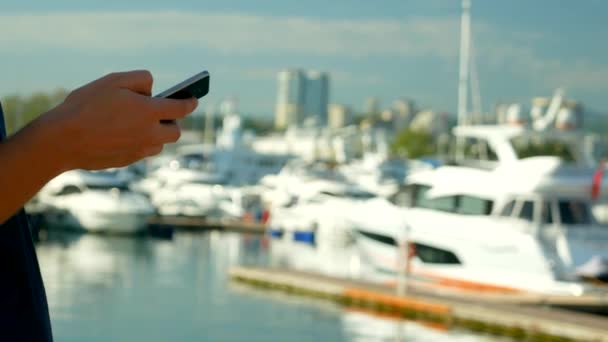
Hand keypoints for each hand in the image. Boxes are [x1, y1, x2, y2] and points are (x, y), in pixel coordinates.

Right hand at [38, 70, 197, 169]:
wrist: (62, 140)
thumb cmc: (86, 106)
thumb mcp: (114, 81)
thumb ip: (141, 80)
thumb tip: (154, 90)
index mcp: (150, 112)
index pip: (181, 108)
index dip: (190, 102)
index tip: (194, 99)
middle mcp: (150, 134)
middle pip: (175, 131)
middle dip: (173, 122)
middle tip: (164, 113)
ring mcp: (140, 151)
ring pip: (160, 145)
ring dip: (157, 134)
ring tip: (144, 124)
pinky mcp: (128, 161)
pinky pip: (143, 152)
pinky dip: (142, 143)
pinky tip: (127, 135)